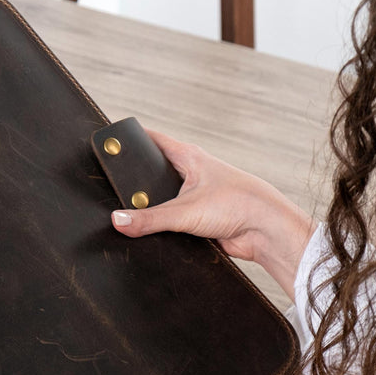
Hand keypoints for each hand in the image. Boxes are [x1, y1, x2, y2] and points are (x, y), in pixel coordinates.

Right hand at [110, 129, 315, 295]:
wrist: (267, 231)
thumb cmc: (238, 204)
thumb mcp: (185, 211)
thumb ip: (148, 219)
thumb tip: (117, 221)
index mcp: (187, 157)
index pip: (150, 140)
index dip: (129, 142)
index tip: (108, 146)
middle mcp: (190, 173)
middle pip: (151, 173)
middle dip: (134, 183)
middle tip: (112, 190)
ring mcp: (193, 196)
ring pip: (160, 199)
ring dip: (149, 209)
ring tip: (131, 215)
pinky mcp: (197, 218)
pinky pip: (170, 221)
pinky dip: (161, 227)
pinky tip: (150, 234)